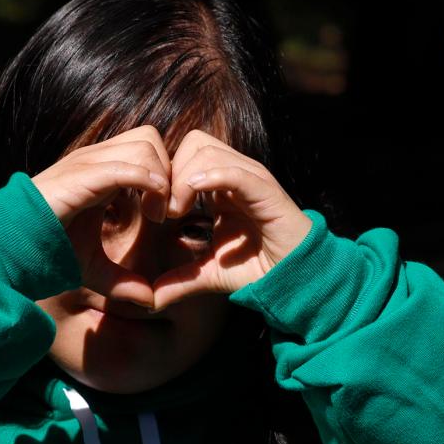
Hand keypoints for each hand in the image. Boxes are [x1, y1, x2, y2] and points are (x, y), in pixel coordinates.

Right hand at [31, 125, 171, 307]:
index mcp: (100, 171)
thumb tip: (151, 300)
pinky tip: (151, 213)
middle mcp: (95, 160)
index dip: (165, 176)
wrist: (10, 249)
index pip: (146, 149)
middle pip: (149, 138)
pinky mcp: (80, 176)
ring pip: (144, 145)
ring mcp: (86, 163)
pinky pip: (125, 165)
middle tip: (167, 212)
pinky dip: (148, 183)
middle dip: (169, 170)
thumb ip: (123, 282)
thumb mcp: (93, 269)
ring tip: (157, 215)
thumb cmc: (47, 252)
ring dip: (161, 178)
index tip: (168, 215)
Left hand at [150, 129, 313, 310]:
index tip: (153, 212)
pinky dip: (213, 176)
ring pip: (208, 150)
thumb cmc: (255, 269)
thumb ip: (179, 281)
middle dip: (172, 172)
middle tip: (165, 211)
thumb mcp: (208, 275)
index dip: (164, 178)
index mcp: (220, 186)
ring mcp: (251, 179)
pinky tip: (195, 194)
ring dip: (185, 178)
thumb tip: (150, 299)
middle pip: (194, 143)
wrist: (293, 277)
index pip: (184, 156)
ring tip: (179, 211)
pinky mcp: (265, 191)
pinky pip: (236, 171)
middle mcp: (235, 175)